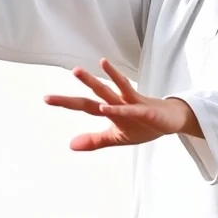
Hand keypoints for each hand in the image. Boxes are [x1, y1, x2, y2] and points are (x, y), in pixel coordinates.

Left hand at [44, 58, 195, 150]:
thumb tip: (70, 145)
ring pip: (111, 91)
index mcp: (109, 109)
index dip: (65, 102)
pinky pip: (129, 109)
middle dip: (78, 88)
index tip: (46, 98)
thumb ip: (94, 140)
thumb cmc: (142, 126)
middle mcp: (117, 102)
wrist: (171, 121)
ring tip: (79, 71)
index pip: (83, 104)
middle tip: (59, 85)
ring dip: (96, 81)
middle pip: (95, 93)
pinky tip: (104, 108)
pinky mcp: (144, 111)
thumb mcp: (115, 137)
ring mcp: (131, 104)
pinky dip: (117, 110)